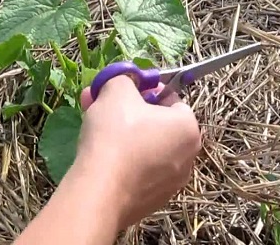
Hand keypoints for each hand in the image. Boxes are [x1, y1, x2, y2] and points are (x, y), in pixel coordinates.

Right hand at [73, 74, 202, 228]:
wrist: (99, 191)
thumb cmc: (116, 134)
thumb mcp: (117, 90)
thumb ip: (124, 79)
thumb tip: (124, 82)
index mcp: (188, 127)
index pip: (170, 98)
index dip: (144, 90)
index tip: (122, 90)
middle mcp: (188, 157)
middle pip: (156, 124)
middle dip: (127, 110)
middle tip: (100, 103)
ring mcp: (171, 183)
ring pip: (145, 147)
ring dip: (122, 133)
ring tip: (91, 126)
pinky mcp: (152, 201)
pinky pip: (138, 170)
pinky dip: (123, 160)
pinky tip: (98, 155)